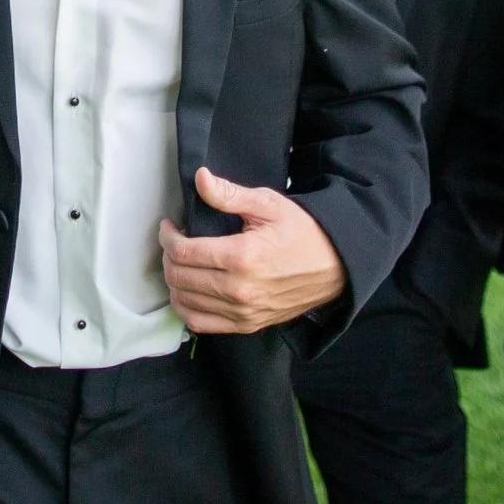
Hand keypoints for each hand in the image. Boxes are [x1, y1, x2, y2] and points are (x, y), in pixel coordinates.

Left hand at [157, 166, 346, 335]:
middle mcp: (238, 289)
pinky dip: (186, 308)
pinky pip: (201, 324)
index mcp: (242, 256)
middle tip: (174, 242)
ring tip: (181, 264)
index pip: (183, 252)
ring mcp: (242, 311)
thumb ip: (230, 194)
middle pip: (179, 278)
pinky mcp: (247, 325)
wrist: (335, 266)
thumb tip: (200, 179)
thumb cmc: (303, 232)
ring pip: (184, 301)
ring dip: (174, 281)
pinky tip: (189, 291)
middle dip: (168, 257)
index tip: (169, 227)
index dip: (168, 237)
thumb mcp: (269, 204)